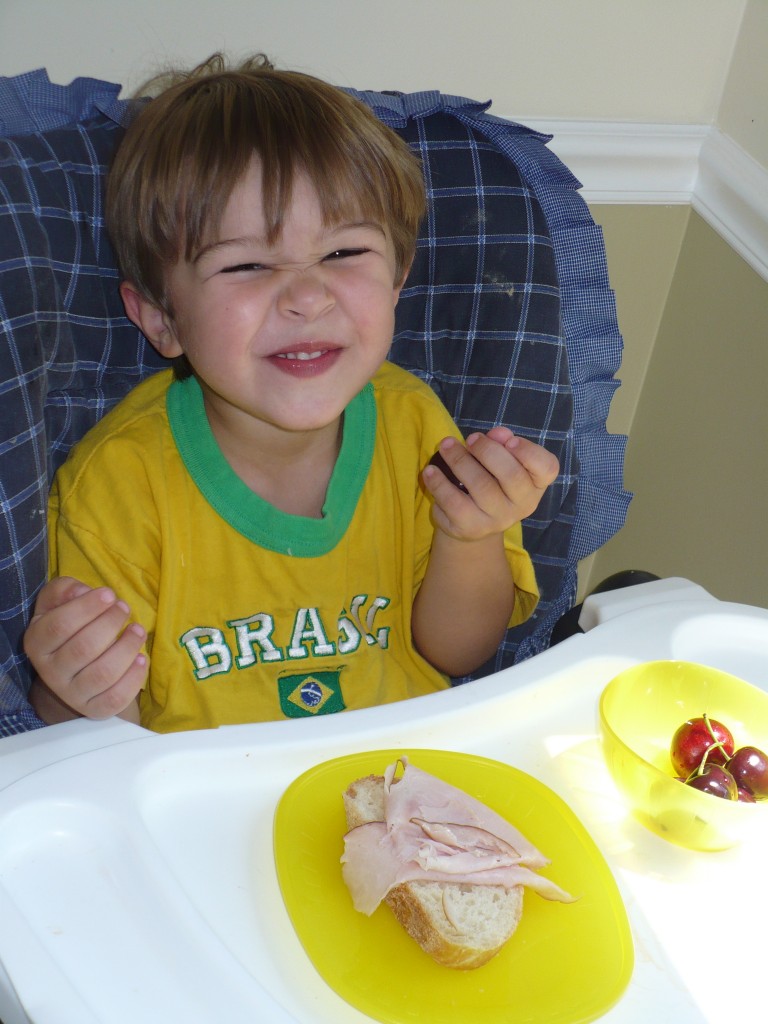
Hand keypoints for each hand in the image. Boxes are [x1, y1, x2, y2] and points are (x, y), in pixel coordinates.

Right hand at [24, 577, 147, 720]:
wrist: (75, 667)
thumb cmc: (71, 625)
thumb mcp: (59, 602)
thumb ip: (65, 590)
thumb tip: (82, 592)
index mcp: (37, 642)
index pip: (59, 626)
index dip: (88, 608)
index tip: (109, 594)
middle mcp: (50, 671)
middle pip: (83, 648)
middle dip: (110, 623)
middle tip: (125, 608)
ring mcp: (72, 693)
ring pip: (102, 674)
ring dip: (127, 648)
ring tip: (138, 630)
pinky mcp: (94, 708)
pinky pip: (115, 698)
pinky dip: (134, 678)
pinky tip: (141, 658)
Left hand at [422, 428, 558, 540]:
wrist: (473, 522)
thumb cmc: (491, 481)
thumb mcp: (500, 460)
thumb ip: (501, 443)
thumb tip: (498, 433)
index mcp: (535, 484)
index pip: (547, 468)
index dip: (529, 452)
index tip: (509, 440)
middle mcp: (522, 505)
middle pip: (512, 475)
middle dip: (488, 451)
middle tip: (470, 438)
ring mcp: (497, 520)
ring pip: (481, 486)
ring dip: (460, 460)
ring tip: (446, 445)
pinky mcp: (471, 528)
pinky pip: (454, 502)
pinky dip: (439, 483)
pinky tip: (430, 471)